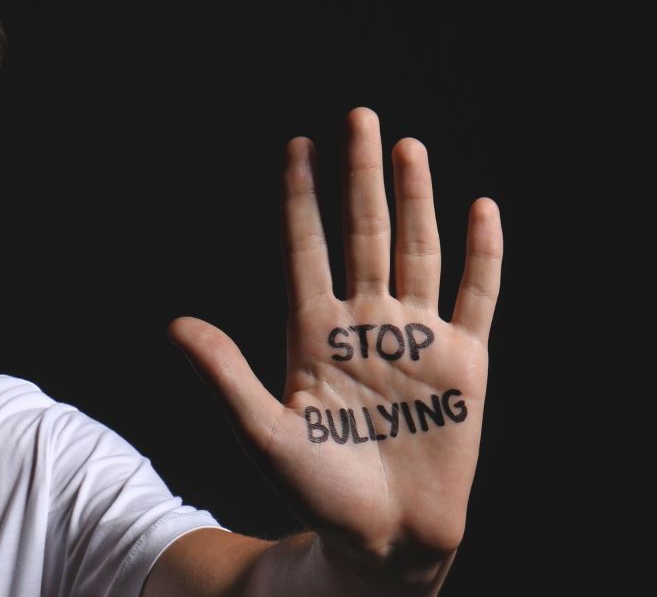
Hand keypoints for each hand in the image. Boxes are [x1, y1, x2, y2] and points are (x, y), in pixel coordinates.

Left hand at [168, 108, 501, 593]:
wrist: (382, 540)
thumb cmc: (316, 494)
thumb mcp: (263, 433)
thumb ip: (225, 375)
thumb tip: (174, 326)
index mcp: (313, 334)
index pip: (305, 250)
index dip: (301, 199)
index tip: (295, 148)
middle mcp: (365, 325)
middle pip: (363, 234)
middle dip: (359, 177)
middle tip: (356, 116)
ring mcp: (416, 341)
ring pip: (416, 252)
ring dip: (414, 200)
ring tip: (407, 146)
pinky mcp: (463, 366)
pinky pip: (476, 299)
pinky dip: (482, 256)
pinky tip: (480, 209)